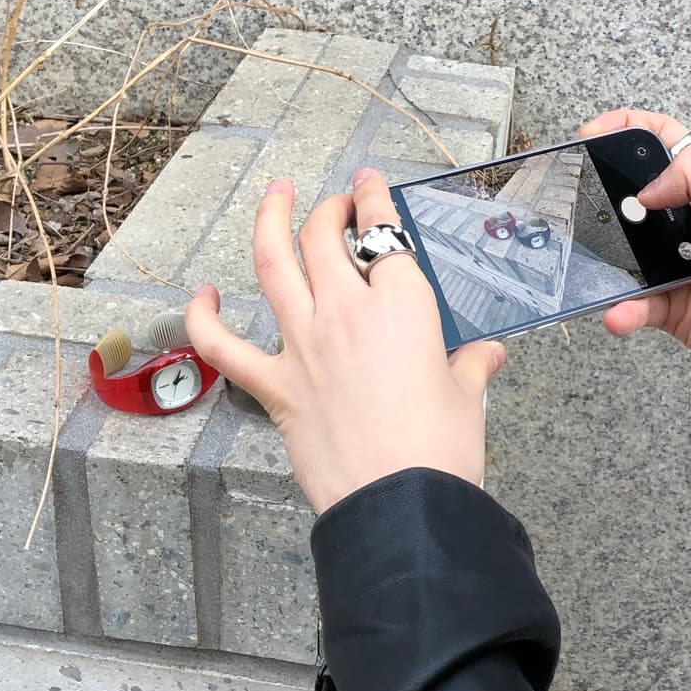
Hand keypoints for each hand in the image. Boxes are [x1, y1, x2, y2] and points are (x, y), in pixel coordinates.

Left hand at [185, 168, 505, 514]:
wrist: (401, 506)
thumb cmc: (441, 452)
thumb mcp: (466, 398)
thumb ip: (470, 366)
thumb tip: (486, 356)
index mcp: (401, 306)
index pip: (385, 233)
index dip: (376, 198)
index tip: (370, 184)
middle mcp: (346, 313)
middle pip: (324, 237)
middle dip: (329, 208)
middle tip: (336, 203)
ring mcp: (303, 346)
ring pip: (273, 263)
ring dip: (269, 221)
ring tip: (274, 196)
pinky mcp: (276, 387)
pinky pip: (224, 346)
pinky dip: (206, 318)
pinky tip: (204, 296)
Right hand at [579, 109, 690, 386]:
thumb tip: (645, 189)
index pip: (666, 145)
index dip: (630, 130)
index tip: (592, 134)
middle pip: (636, 198)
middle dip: (605, 198)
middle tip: (583, 205)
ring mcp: (680, 267)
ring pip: (627, 255)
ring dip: (607, 263)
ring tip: (594, 265)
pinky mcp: (674, 308)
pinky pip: (636, 305)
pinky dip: (623, 310)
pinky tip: (620, 314)